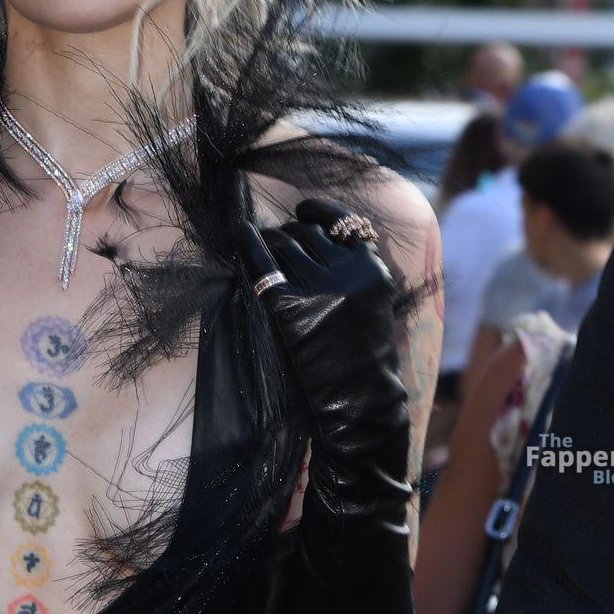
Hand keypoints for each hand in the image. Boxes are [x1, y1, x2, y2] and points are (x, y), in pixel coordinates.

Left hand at [241, 196, 408, 481]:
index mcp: (372, 268)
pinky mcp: (288, 306)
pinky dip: (249, 243)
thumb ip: (351, 272)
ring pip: (285, 242)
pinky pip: (262, 262)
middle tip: (277, 240)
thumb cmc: (362, 360)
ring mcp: (317, 288)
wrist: (359, 402)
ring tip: (261, 246)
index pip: (343, 222)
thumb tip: (311, 239)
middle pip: (308, 231)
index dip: (318, 212)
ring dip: (271, 240)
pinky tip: (240, 232)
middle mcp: (347, 271)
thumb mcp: (369, 305)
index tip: (302, 211)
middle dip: (290, 231)